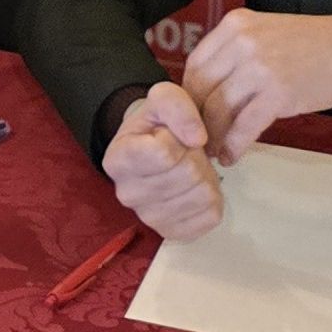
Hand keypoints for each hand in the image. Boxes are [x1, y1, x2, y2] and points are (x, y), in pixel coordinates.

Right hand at [105, 83, 225, 238]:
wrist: (154, 149)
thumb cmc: (157, 124)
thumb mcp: (162, 97)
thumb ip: (176, 105)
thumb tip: (196, 138)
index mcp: (117, 160)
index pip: (163, 152)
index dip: (176, 137)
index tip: (168, 135)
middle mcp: (127, 195)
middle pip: (187, 174)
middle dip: (195, 155)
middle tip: (186, 152)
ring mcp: (149, 219)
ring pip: (203, 196)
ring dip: (206, 176)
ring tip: (191, 168)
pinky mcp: (173, 233)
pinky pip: (211, 216)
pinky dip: (214, 199)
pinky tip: (196, 188)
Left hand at [181, 9, 331, 160]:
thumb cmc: (316, 47)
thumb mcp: (268, 35)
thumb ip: (236, 54)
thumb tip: (206, 91)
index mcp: (236, 24)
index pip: (195, 64)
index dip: (189, 96)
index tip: (191, 115)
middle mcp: (242, 42)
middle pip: (200, 88)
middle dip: (194, 119)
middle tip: (197, 139)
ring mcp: (259, 67)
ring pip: (217, 110)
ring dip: (212, 137)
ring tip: (214, 152)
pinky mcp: (278, 93)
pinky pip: (243, 126)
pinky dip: (233, 146)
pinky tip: (232, 156)